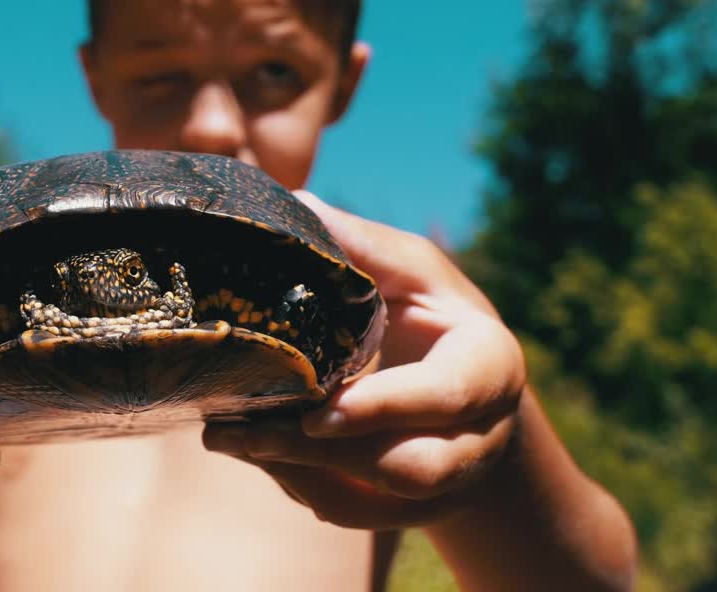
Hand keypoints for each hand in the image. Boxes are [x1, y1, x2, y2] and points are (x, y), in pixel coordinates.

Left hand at [202, 191, 525, 529]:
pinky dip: (297, 486)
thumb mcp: (417, 275)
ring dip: (297, 474)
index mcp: (490, 367)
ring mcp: (446, 484)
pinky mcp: (406, 511)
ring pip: (376, 503)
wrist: (464, 396)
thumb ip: (370, 250)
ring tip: (226, 438)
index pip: (448, 396)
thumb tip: (299, 205)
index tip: (319, 410)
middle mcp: (478, 437)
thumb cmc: (435, 319)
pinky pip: (351, 513)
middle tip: (247, 432)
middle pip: (412, 467)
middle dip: (326, 456)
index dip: (385, 406)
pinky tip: (249, 450)